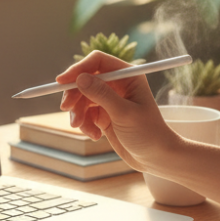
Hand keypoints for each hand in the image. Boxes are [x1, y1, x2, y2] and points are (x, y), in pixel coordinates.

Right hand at [55, 51, 179, 172]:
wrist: (157, 158)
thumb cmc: (148, 133)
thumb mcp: (124, 114)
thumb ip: (102, 95)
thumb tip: (80, 78)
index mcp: (128, 76)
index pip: (97, 62)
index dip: (78, 68)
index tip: (62, 81)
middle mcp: (117, 84)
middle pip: (85, 79)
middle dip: (74, 95)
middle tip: (66, 109)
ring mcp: (109, 100)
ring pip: (82, 98)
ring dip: (78, 113)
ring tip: (83, 128)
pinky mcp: (104, 115)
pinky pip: (85, 113)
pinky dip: (85, 124)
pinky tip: (95, 136)